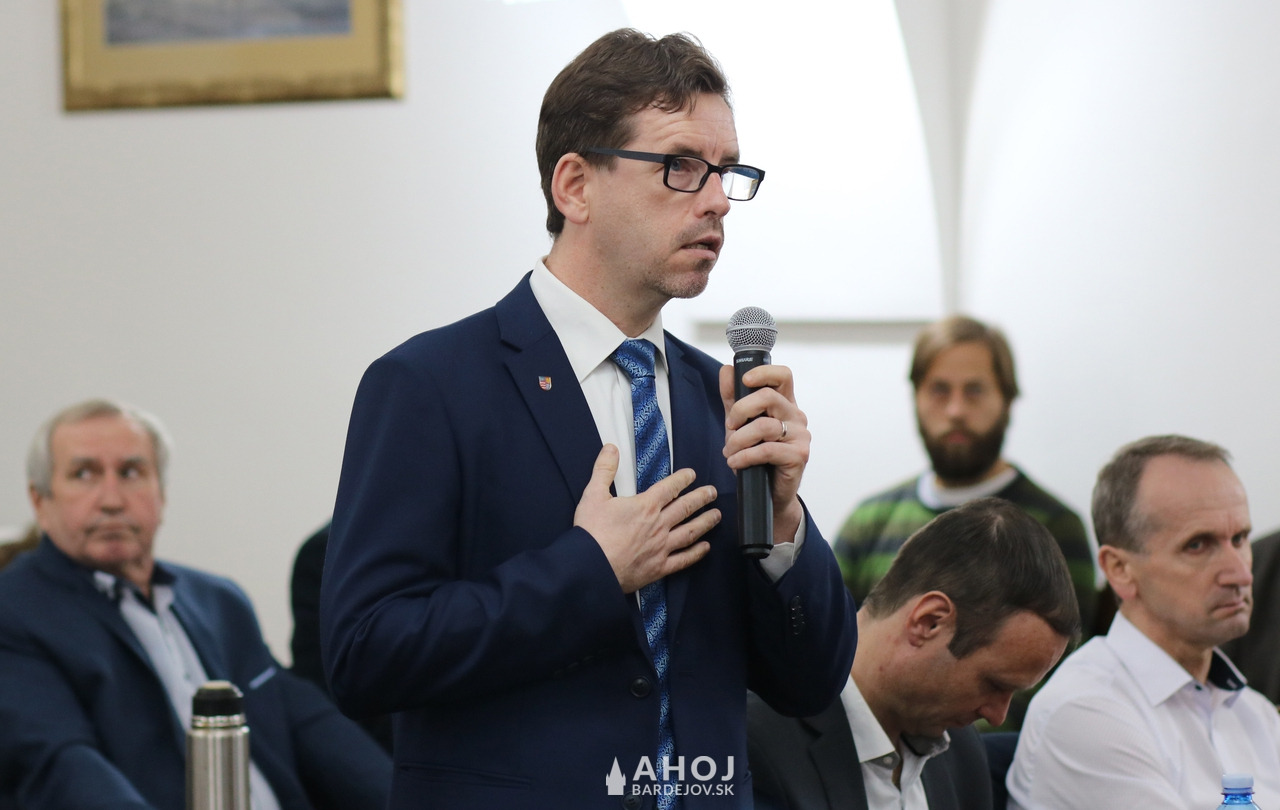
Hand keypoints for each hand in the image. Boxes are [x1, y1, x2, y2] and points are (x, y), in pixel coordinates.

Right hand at [575, 445, 719, 592]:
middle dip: (701, 498)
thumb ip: (604, 469)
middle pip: (686, 508)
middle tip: (712, 492)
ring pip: (691, 531)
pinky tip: (705, 548)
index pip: (670, 487)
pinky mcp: (659, 567)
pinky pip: (684, 559)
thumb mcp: (593, 494)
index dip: (683, 479)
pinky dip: (697, 553)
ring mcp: (661, 547)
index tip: (691, 475)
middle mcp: (659, 525)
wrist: (591, 567)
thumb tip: (611, 449)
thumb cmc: (592, 533)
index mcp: (645, 506)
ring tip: (716, 515)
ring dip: (706, 522)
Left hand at [719, 364, 809, 544]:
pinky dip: (744, 456)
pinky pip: (766, 450)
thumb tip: (726, 370)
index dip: (764, 372)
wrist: (768, 493)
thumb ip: (733, 398)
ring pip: (764, 425)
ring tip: (729, 451)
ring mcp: (801, 436)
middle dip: (740, 410)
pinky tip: (735, 463)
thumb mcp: (739, 424)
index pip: (783, 375)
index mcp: (785, 404)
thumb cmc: (756, 456)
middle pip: (769, 397)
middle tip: (729, 427)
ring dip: (738, 439)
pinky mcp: (799, 456)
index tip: (744, 380)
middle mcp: (796, 416)